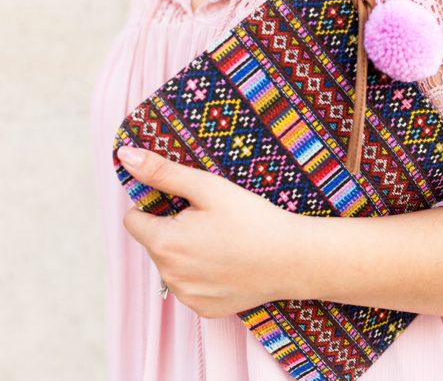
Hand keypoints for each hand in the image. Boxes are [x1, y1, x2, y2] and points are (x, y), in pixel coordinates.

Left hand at [118, 146, 299, 317]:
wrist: (294, 259)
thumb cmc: (253, 219)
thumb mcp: (208, 187)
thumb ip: (163, 172)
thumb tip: (125, 156)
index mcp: (164, 243)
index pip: (134, 219)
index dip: (157, 206)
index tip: (187, 204)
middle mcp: (169, 276)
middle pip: (155, 242)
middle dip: (174, 229)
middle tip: (212, 221)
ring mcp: (187, 296)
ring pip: (173, 266)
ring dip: (187, 253)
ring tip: (224, 242)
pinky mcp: (205, 309)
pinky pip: (191, 287)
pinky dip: (203, 275)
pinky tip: (230, 264)